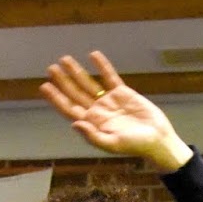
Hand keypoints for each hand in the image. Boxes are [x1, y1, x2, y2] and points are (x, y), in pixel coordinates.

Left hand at [40, 52, 189, 171]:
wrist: (158, 139)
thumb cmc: (135, 146)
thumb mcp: (113, 144)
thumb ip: (92, 136)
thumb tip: (74, 124)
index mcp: (92, 124)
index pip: (69, 109)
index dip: (56, 98)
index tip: (44, 86)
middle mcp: (97, 111)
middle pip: (75, 93)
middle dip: (63, 81)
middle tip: (51, 68)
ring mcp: (109, 101)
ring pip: (89, 83)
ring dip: (77, 72)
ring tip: (65, 59)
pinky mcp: (123, 93)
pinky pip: (109, 77)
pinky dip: (102, 66)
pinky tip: (93, 55)